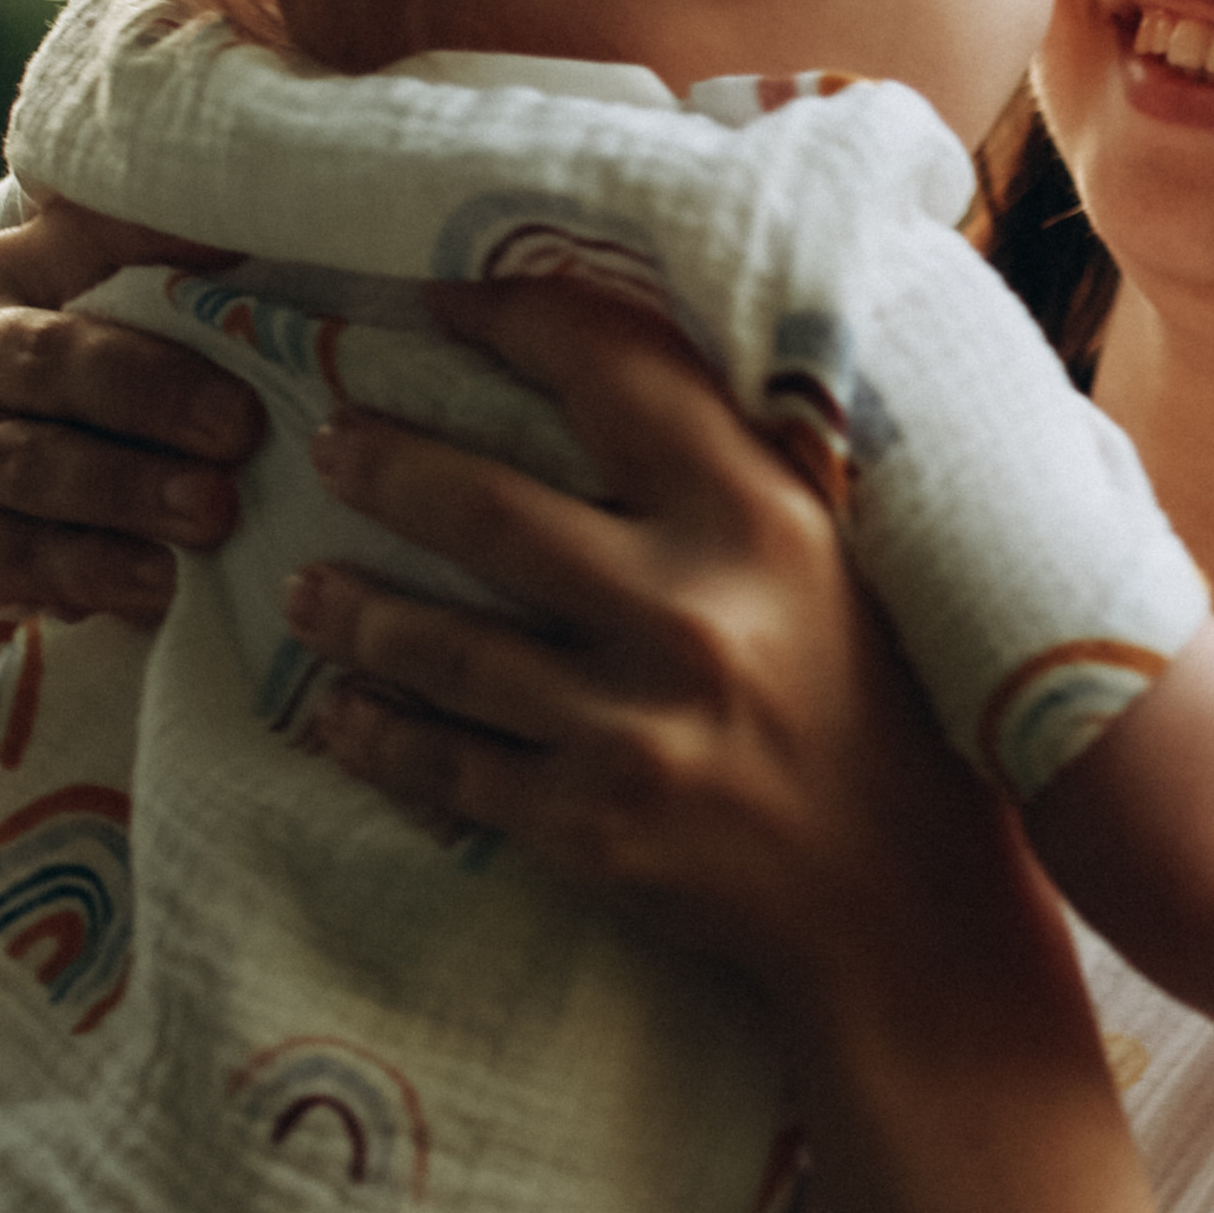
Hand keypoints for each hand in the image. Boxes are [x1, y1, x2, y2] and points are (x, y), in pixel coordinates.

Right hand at [0, 198, 262, 622]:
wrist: (59, 460)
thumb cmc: (148, 364)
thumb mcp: (171, 295)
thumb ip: (209, 253)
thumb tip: (312, 199)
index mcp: (25, 264)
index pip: (85, 240)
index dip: (163, 254)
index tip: (247, 283)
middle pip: (50, 362)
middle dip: (150, 398)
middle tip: (241, 433)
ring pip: (24, 465)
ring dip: (123, 496)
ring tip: (210, 522)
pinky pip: (5, 559)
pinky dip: (87, 576)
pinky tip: (160, 590)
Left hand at [290, 282, 1047, 1021]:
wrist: (906, 911)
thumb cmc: (879, 719)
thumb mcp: (838, 565)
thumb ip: (741, 477)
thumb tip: (621, 369)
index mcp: (763, 520)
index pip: (612, 372)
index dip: (510, 317)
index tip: (440, 301)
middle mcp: (693, 612)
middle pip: (484, 510)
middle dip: (384, 467)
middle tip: (330, 442)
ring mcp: (633, 728)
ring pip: (441, 646)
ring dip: (351, 611)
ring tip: (307, 590)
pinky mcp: (590, 826)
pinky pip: (446, 765)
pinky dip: (375, 734)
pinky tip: (336, 711)